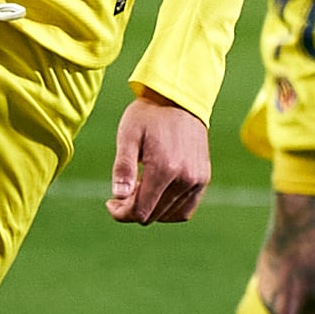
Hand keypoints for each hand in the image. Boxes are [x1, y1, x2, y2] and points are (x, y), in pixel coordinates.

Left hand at [107, 87, 211, 222]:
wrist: (180, 98)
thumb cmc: (149, 115)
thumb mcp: (128, 135)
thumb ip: (123, 167)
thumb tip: (118, 196)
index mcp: (164, 169)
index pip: (140, 211)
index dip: (121, 213)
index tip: (111, 202)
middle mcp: (184, 178)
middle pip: (153, 215)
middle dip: (133, 209)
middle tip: (125, 190)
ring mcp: (197, 180)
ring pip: (169, 215)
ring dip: (151, 208)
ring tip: (141, 187)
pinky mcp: (203, 178)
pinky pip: (186, 209)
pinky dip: (169, 209)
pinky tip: (157, 194)